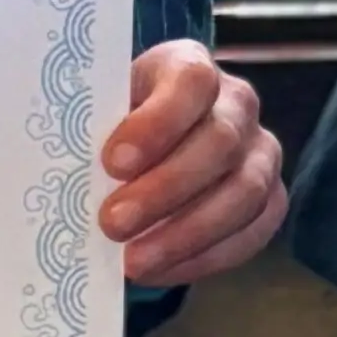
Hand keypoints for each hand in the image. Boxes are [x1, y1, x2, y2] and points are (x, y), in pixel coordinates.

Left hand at [103, 43, 286, 287]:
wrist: (150, 144)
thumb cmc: (115, 125)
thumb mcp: (99, 110)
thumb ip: (90, 129)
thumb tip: (65, 170)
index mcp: (190, 67)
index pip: (190, 83)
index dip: (156, 123)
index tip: (112, 162)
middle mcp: (237, 104)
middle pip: (219, 143)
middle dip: (165, 189)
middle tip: (113, 223)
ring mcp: (261, 152)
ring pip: (244, 193)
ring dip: (186, 233)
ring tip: (134, 261)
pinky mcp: (270, 198)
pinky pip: (252, 232)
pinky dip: (204, 257)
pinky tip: (160, 270)